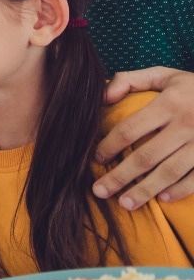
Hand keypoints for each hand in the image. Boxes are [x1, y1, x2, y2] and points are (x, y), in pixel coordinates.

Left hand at [95, 68, 193, 207]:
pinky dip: (180, 190)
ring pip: (169, 172)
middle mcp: (187, 125)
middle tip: (99, 191)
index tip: (95, 159)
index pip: (130, 129)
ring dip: (145, 190)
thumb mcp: (166, 76)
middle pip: (146, 156)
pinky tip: (162, 199)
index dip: (109, 146)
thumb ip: (131, 80)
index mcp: (170, 103)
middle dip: (120, 176)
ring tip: (124, 204)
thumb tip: (102, 97)